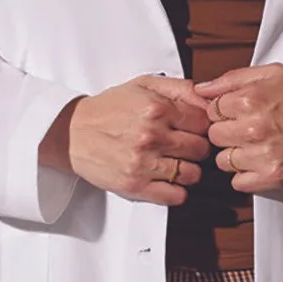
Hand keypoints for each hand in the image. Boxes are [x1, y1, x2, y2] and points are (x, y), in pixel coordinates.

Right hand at [40, 77, 209, 203]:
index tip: (193, 130)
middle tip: (184, 147)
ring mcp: (143, 163)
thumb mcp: (144, 85)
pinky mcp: (135, 186)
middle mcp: (151, 135)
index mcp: (156, 108)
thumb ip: (180, 88)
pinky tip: (167, 180)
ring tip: (175, 163)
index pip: (203, 123)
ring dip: (189, 170)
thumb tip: (210, 98)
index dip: (201, 127)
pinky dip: (177, 191)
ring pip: (193, 174)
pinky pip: (175, 196)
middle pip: (201, 149)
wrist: (72, 133)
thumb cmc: (109, 109)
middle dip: (197, 148)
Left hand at [198, 66, 282, 191]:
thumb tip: (202, 88)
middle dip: (227, 132)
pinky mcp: (272, 177)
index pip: (211, 110)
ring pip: (223, 161)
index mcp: (250, 99)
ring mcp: (262, 154)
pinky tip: (260, 162)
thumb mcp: (272, 74)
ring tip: (257, 146)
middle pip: (214, 137)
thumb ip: (232, 79)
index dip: (223, 112)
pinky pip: (238, 183)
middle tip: (247, 129)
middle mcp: (254, 128)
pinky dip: (246, 175)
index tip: (237, 113)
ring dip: (236, 155)